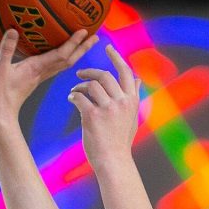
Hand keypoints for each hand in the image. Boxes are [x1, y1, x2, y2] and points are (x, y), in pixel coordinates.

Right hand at [0, 27, 98, 121]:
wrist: (0, 113)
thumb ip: (7, 49)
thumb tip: (13, 30)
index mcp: (36, 68)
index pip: (61, 54)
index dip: (73, 43)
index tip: (84, 31)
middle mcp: (43, 72)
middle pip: (69, 59)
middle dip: (82, 47)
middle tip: (96, 36)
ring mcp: (41, 76)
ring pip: (64, 64)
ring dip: (76, 53)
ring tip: (85, 43)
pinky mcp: (36, 78)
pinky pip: (56, 67)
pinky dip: (65, 58)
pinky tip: (65, 54)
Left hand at [68, 44, 141, 168]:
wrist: (113, 161)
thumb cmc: (120, 141)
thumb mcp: (132, 117)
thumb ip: (133, 97)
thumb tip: (138, 79)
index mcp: (131, 101)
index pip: (125, 72)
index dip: (116, 58)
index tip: (108, 47)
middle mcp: (122, 102)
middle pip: (104, 76)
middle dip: (90, 72)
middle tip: (79, 74)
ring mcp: (108, 109)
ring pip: (91, 85)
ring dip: (80, 86)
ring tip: (74, 92)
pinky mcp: (92, 116)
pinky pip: (79, 98)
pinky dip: (73, 96)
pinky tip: (71, 99)